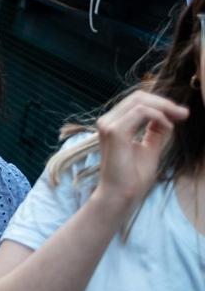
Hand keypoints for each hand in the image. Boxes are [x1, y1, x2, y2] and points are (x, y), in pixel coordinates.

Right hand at [93, 91, 187, 207]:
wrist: (121, 194)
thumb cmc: (132, 175)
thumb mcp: (149, 147)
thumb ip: (155, 131)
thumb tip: (166, 118)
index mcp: (113, 123)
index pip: (136, 101)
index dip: (160, 103)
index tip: (181, 114)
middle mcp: (108, 121)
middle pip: (138, 97)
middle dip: (165, 103)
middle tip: (184, 114)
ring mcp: (109, 125)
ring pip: (139, 101)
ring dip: (164, 107)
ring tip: (179, 118)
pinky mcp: (115, 131)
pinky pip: (140, 112)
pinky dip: (158, 116)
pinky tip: (168, 127)